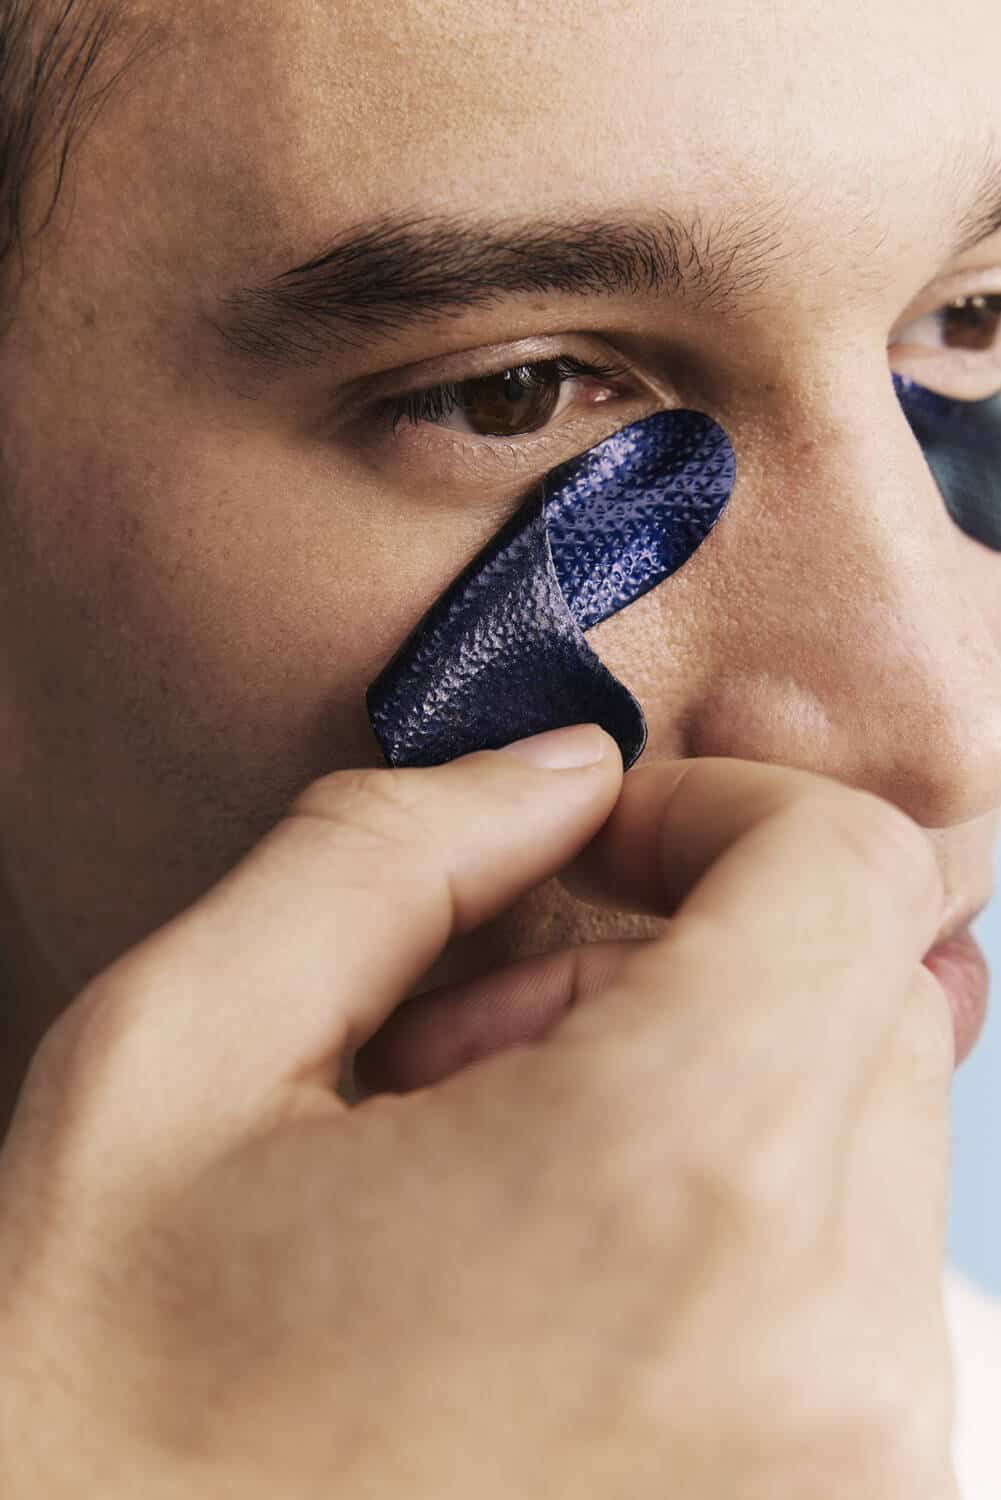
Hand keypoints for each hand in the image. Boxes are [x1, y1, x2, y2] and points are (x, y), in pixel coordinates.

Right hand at [0, 727, 959, 1497]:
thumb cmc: (104, 1386)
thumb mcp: (181, 1048)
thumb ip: (395, 850)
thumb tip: (568, 773)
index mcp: (674, 1177)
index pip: (855, 868)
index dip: (720, 810)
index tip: (597, 855)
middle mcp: (824, 1346)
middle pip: (869, 995)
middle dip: (695, 961)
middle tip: (489, 1039)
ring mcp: (855, 1465)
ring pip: (864, 1132)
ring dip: (706, 1096)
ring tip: (495, 1177)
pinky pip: (852, 1279)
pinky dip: (733, 1224)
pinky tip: (554, 1275)